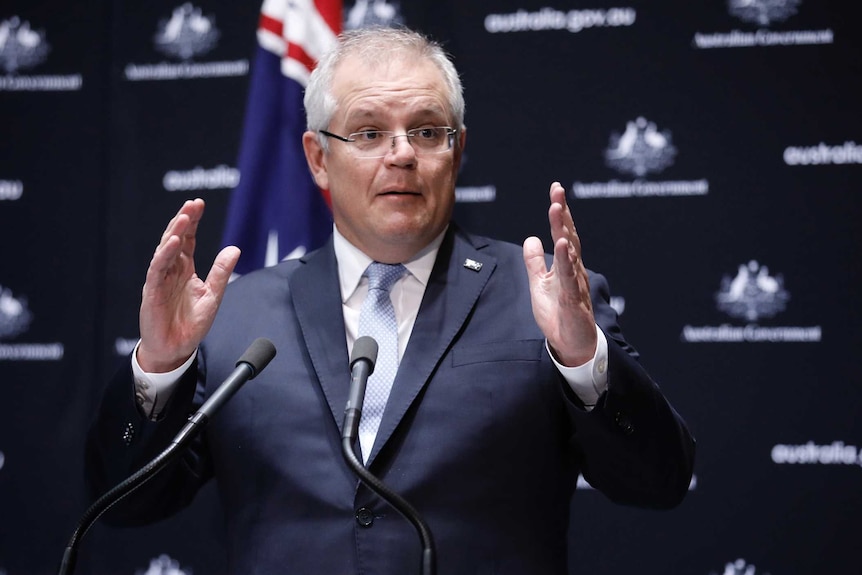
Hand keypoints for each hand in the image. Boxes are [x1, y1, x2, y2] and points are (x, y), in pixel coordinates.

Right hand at [137, 199, 239, 372]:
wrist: (176, 350)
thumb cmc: (190, 324)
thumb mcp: (213, 296)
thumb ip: (221, 273)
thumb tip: (234, 249)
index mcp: (184, 270)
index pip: (187, 240)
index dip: (193, 222)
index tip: (199, 204)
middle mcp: (171, 271)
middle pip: (175, 239)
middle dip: (183, 220)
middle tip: (193, 204)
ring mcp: (160, 280)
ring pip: (164, 250)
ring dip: (173, 232)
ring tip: (184, 217)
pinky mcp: (152, 292)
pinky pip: (157, 269)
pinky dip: (164, 254)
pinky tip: (173, 242)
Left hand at [523, 182, 596, 366]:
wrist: (572, 345)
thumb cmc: (559, 315)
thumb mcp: (540, 285)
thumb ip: (534, 263)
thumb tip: (530, 238)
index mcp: (566, 265)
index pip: (563, 233)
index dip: (559, 212)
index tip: (556, 190)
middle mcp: (574, 270)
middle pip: (569, 236)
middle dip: (563, 213)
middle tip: (557, 191)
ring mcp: (575, 283)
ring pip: (571, 252)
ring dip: (563, 230)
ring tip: (557, 210)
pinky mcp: (574, 299)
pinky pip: (570, 277)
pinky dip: (566, 260)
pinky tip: (563, 245)